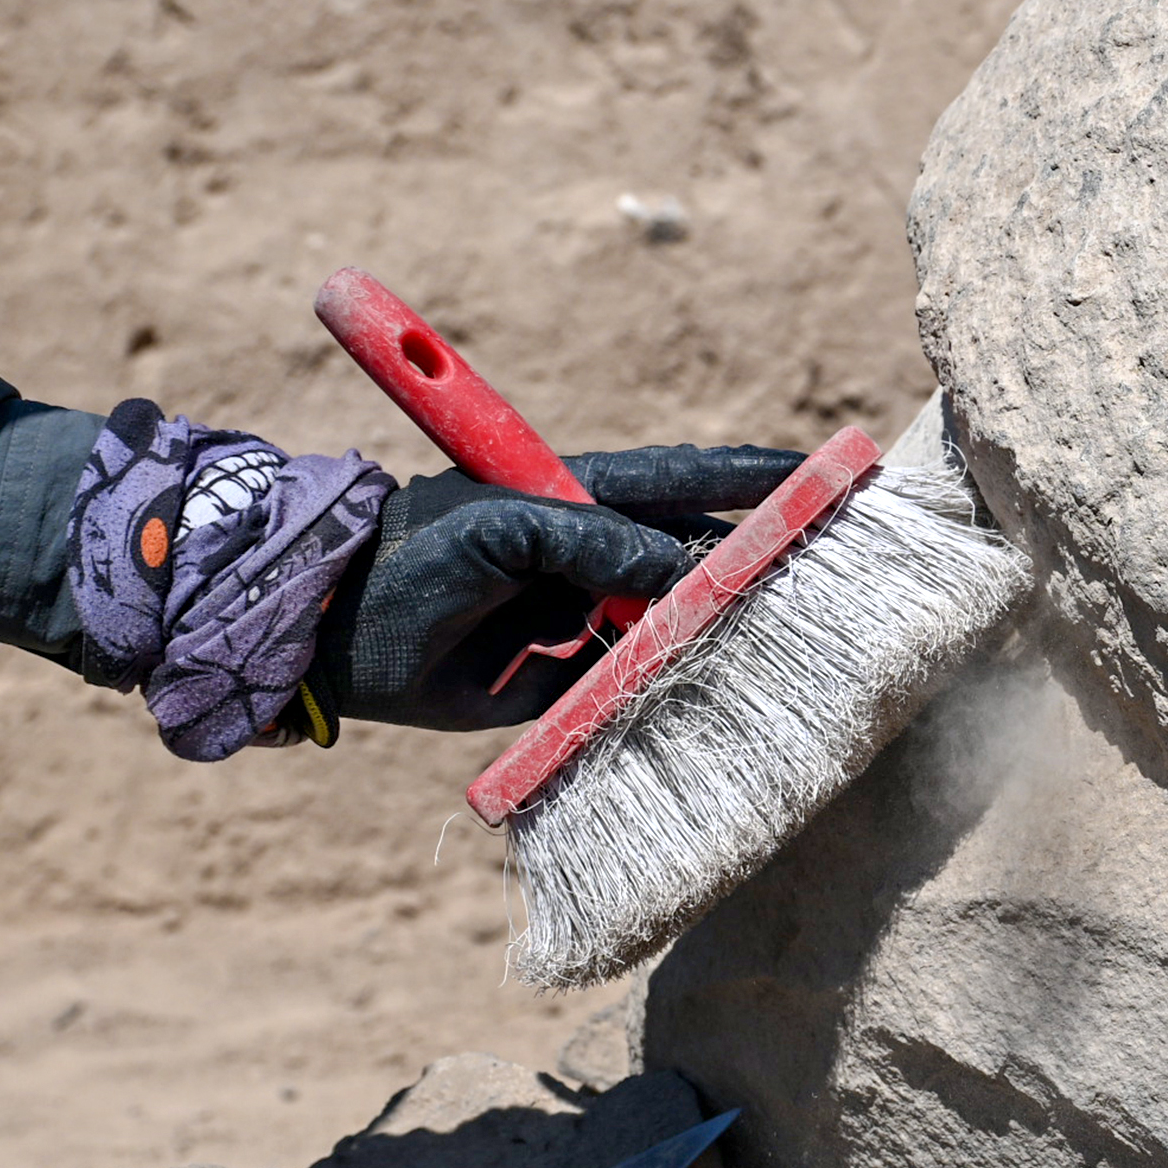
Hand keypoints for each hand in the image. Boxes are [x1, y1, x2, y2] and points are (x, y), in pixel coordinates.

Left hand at [306, 443, 807, 731]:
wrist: (335, 637)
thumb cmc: (412, 555)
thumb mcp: (499, 526)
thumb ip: (590, 537)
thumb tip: (681, 570)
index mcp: (581, 500)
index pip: (687, 481)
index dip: (755, 480)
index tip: (827, 477)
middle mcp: (596, 558)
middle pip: (697, 556)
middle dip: (760, 563)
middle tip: (832, 572)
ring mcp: (587, 620)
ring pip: (676, 625)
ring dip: (723, 633)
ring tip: (787, 638)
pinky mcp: (569, 685)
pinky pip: (637, 687)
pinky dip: (673, 689)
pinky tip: (716, 691)